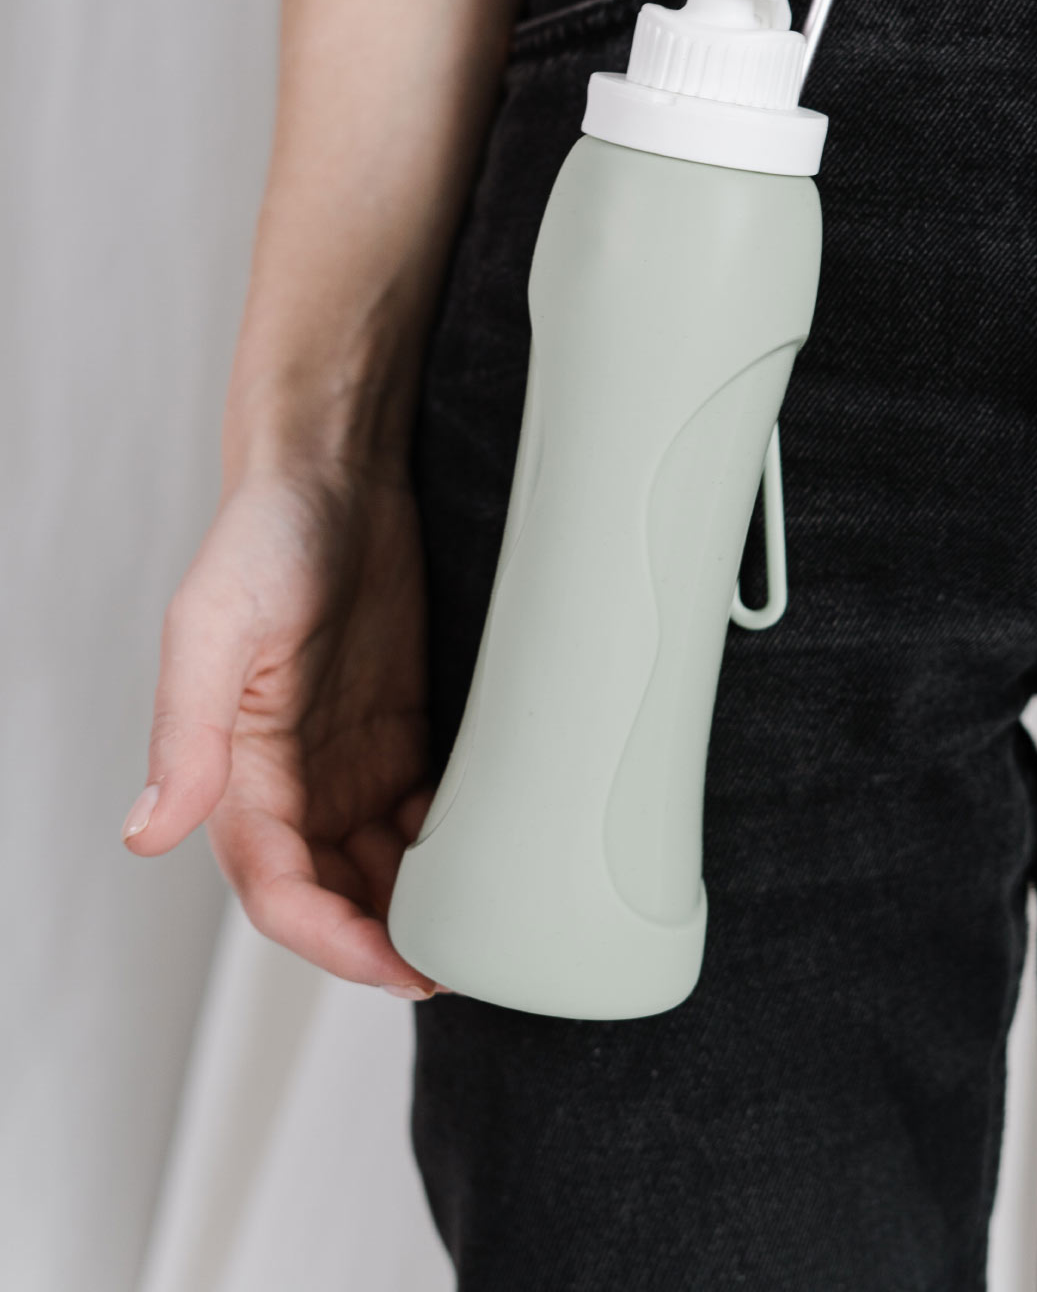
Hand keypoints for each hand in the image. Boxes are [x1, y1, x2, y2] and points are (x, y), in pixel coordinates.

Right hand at [123, 461, 438, 996]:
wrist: (336, 470)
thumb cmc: (265, 534)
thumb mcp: (216, 625)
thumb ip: (185, 731)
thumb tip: (144, 836)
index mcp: (238, 770)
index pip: (280, 890)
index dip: (334, 941)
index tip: (402, 966)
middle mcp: (291, 778)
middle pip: (336, 894)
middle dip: (389, 938)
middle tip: (464, 959)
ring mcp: (347, 758)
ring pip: (381, 867)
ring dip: (421, 901)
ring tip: (487, 919)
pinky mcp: (396, 730)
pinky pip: (421, 814)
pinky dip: (450, 845)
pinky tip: (493, 851)